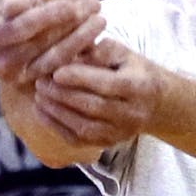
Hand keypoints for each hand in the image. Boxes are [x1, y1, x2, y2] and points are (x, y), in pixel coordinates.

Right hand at [0, 0, 104, 87]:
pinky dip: (83, 56)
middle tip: (96, 9)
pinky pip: (63, 73)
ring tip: (100, 21)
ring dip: (82, 39)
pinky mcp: (36, 89)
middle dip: (71, 24)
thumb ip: (16, 1)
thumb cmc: (22, 12)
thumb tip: (18, 5)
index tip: (73, 5)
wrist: (25, 39)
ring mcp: (16, 79)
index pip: (21, 26)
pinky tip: (99, 40)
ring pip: (55, 59)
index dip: (49, 15)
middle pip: (40, 44)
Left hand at [32, 38, 160, 148]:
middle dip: (63, 95)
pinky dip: (57, 127)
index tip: (56, 71)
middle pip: (94, 107)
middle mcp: (132, 113)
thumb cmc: (133, 70)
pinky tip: (41, 111)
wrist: (156, 103)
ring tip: (39, 95)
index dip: (80, 78)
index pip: (107, 84)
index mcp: (139, 86)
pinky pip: (79, 140)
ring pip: (85, 127)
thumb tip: (71, 53)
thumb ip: (98, 51)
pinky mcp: (109, 144)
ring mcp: (121, 133)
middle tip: (40, 82)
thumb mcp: (122, 53)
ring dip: (57, 112)